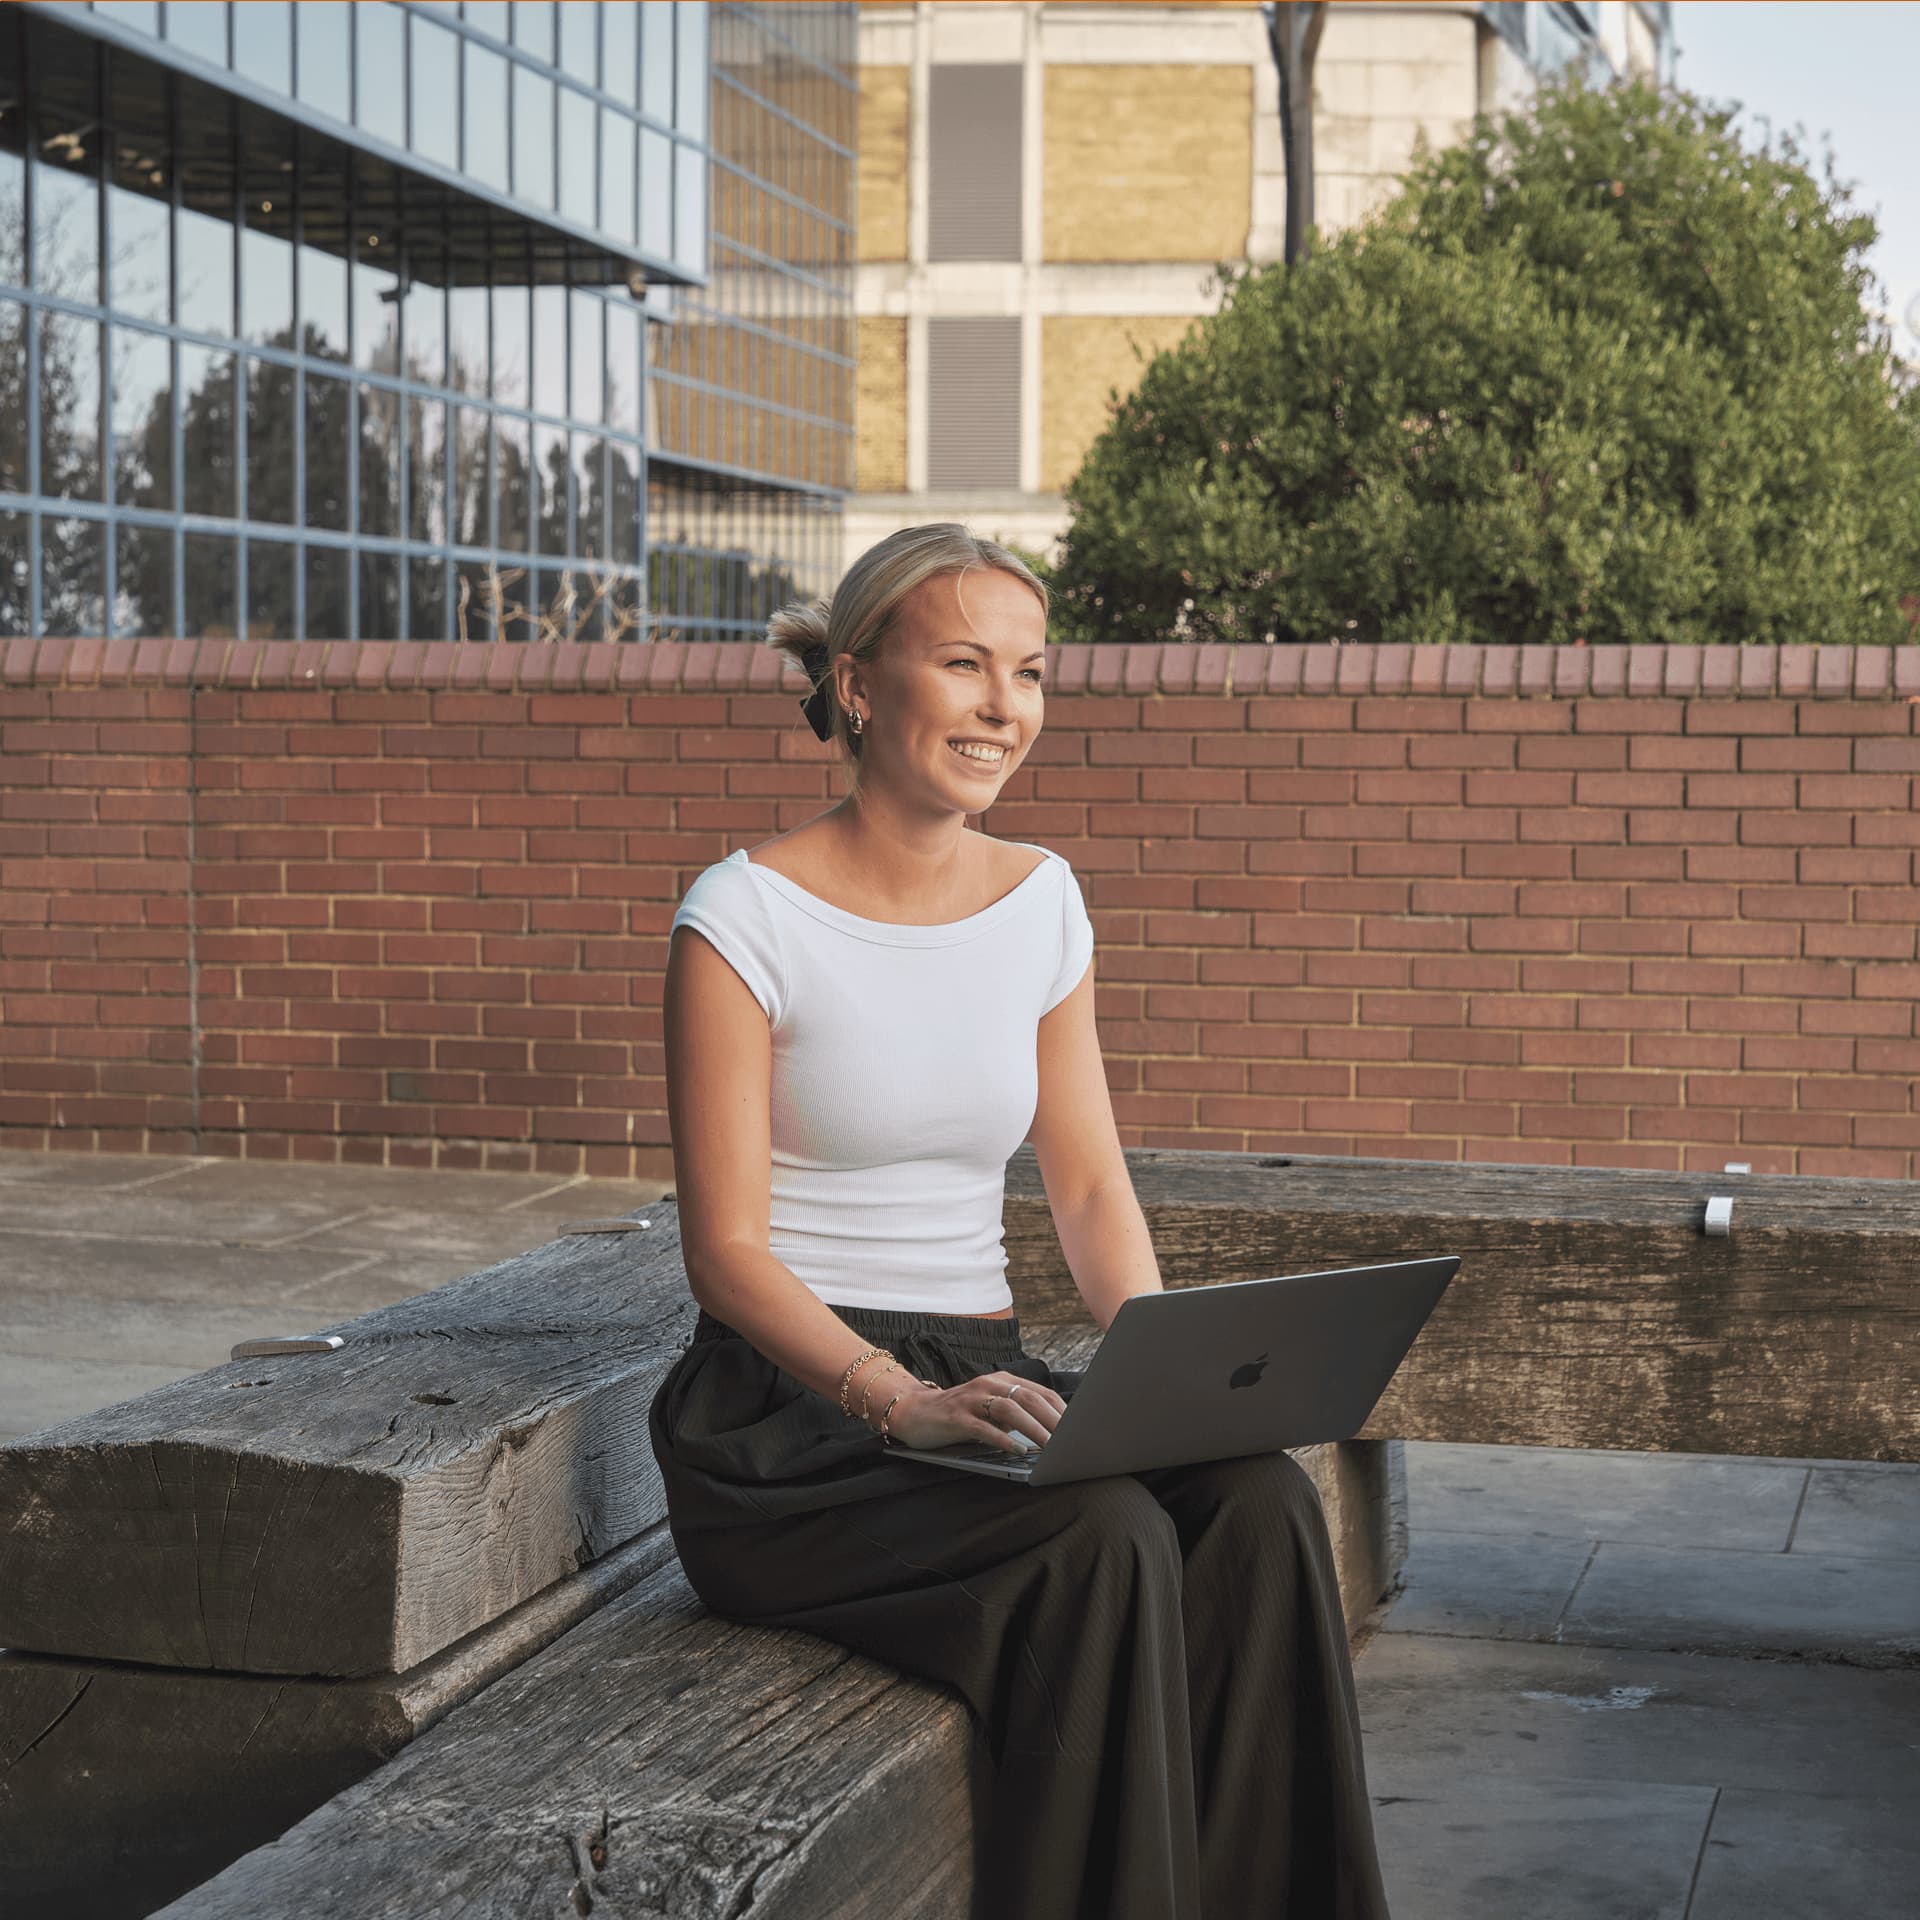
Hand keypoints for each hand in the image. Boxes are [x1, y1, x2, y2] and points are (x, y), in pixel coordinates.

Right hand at [881, 1369, 1066, 1453]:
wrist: (915, 1412)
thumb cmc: (959, 1415)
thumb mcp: (990, 1411)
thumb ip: (1015, 1416)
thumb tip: (1051, 1434)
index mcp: (1002, 1381)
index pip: (1040, 1393)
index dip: (1062, 1411)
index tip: (1080, 1430)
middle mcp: (988, 1384)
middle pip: (1029, 1398)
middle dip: (1053, 1420)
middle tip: (1071, 1441)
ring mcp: (971, 1399)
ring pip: (1009, 1409)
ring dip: (1033, 1428)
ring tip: (1049, 1447)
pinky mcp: (956, 1417)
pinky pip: (983, 1427)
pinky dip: (1003, 1439)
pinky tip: (1017, 1451)